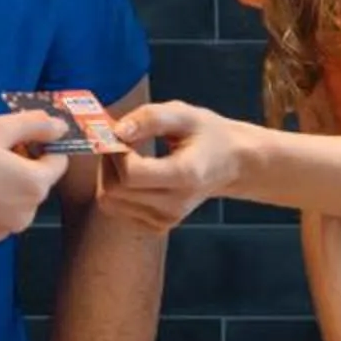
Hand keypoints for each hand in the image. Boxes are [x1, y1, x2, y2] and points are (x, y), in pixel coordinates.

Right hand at [0, 111, 67, 254]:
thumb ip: (35, 124)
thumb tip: (60, 127)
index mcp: (35, 185)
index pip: (57, 161)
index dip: (39, 144)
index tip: (16, 137)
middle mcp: (24, 215)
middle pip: (33, 184)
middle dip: (18, 167)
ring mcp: (0, 233)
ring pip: (10, 204)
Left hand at [104, 100, 244, 231]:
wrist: (231, 164)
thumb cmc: (208, 136)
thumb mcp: (184, 114)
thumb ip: (150, 118)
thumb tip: (117, 131)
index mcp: (185, 176)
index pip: (131, 174)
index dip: (117, 152)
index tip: (123, 133)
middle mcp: (175, 205)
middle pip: (115, 190)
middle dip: (109, 162)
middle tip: (124, 141)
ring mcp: (165, 220)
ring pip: (110, 201)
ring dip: (109, 174)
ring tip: (131, 156)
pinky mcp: (156, 226)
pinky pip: (117, 208)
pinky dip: (117, 189)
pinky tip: (136, 174)